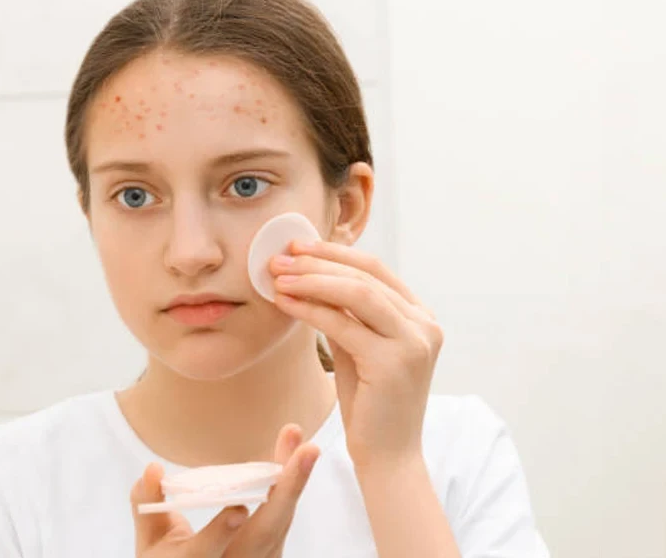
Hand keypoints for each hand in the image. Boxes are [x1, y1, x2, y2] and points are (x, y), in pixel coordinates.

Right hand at [131, 424, 319, 556]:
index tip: (238, 509)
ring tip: (299, 440)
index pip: (207, 552)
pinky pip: (282, 514)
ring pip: (281, 520)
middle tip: (307, 450)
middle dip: (287, 491)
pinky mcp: (271, 548)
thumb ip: (145, 505)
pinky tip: (294, 454)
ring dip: (293, 478)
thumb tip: (152, 469)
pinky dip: (289, 483)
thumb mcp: (150, 541)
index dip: (220, 531)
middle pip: (266, 533)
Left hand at [270, 241, 442, 473]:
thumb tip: (308, 275)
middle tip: (279, 257)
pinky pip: (344, 325)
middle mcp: (425, 325)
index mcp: (421, 317)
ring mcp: (414, 342)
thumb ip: (345, 314)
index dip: (334, 253)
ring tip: (277, 276)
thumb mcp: (358, 348)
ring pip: (357, 293)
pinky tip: (285, 302)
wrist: (386, 456)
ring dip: (311, 280)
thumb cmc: (369, 403)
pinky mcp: (394, 362)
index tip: (298, 246)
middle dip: (317, 262)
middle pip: (366, 275)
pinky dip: (310, 309)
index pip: (376, 270)